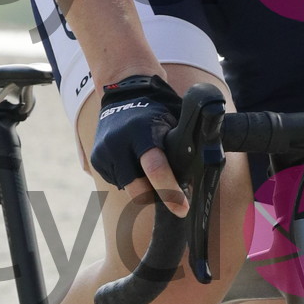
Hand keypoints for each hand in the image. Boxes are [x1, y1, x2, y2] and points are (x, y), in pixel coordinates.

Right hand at [89, 74, 186, 209]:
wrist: (123, 93)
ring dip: (143, 187)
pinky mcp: (96, 160)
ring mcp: (104, 152)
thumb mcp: (174, 121)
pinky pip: (118, 182)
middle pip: (138, 189)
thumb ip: (184, 145)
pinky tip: (134, 161)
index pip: (155, 168)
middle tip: (172, 195)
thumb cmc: (157, 110)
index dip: (170, 192)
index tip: (182, 209)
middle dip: (156, 197)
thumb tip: (207, 172)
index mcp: (141, 131)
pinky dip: (130, 179)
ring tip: (149, 167)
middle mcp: (118, 142)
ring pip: (129, 188)